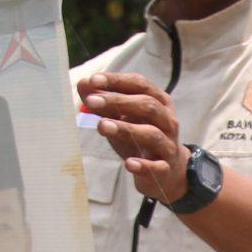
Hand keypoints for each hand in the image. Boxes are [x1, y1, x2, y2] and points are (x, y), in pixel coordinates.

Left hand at [78, 72, 187, 204]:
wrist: (164, 172)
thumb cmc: (139, 138)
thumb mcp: (121, 118)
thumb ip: (104, 103)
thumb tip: (83, 83)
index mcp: (158, 101)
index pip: (140, 84)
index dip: (117, 81)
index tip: (93, 80)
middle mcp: (167, 120)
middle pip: (147, 105)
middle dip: (118, 101)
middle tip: (91, 101)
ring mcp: (168, 145)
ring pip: (152, 133)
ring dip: (126, 128)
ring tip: (102, 126)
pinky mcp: (165, 168)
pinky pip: (157, 166)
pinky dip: (143, 165)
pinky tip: (128, 163)